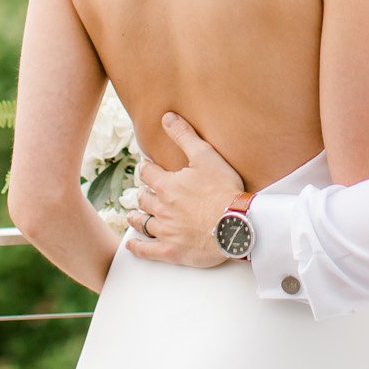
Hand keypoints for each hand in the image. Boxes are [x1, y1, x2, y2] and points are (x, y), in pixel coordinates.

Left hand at [125, 112, 245, 266]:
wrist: (235, 224)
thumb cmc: (223, 190)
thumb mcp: (205, 156)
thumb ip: (184, 136)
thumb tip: (167, 117)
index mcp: (167, 185)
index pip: (148, 174)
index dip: (146, 169)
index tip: (147, 167)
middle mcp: (161, 208)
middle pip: (143, 199)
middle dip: (143, 194)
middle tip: (144, 193)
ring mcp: (165, 231)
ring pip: (142, 222)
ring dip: (137, 217)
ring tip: (134, 214)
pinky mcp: (171, 251)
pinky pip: (147, 250)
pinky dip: (137, 247)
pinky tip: (132, 244)